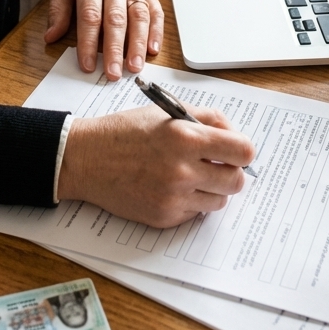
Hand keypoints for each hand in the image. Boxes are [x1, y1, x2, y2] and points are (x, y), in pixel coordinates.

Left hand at [45, 0, 163, 80]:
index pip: (89, 15)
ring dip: (138, 43)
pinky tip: (153, 48)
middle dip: (115, 49)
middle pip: (116, 19)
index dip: (88, 43)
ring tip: (135, 66)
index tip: (87, 65)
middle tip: (114, 73)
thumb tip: (51, 37)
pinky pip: (155, 10)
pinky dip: (156, 30)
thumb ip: (58, 9)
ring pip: (139, 16)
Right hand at [57, 105, 255, 226]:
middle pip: (236, 181)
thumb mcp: (166, 112)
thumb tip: (233, 136)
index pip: (243, 151)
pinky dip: (190, 201)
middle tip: (215, 164)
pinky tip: (170, 187)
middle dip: (230, 171)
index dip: (242, 150)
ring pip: (219, 201)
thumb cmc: (125, 131)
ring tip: (191, 176)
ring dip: (211, 189)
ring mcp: (173, 197)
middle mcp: (182, 170)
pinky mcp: (164, 217)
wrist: (86, 159)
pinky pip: (195, 213)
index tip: (234, 150)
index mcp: (185, 137)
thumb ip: (205, 119)